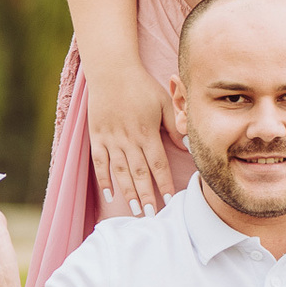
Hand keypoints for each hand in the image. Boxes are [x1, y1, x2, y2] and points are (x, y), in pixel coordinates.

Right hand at [86, 63, 177, 216]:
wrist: (111, 70)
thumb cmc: (141, 86)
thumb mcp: (164, 102)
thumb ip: (175, 125)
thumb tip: (189, 146)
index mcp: (147, 132)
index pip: (158, 164)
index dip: (164, 183)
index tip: (170, 200)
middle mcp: (128, 139)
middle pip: (139, 173)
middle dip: (146, 196)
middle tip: (152, 215)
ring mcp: (111, 139)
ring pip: (120, 172)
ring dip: (128, 193)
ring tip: (135, 211)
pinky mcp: (97, 136)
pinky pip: (100, 162)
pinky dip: (104, 179)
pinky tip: (110, 194)